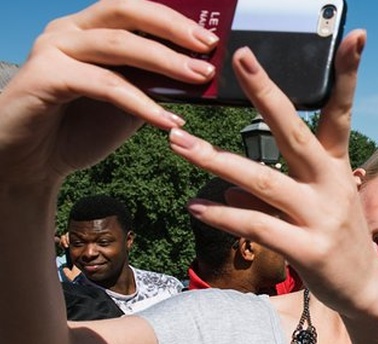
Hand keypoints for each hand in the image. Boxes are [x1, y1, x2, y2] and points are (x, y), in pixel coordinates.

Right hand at [0, 0, 217, 185]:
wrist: (31, 163)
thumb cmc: (78, 129)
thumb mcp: (128, 103)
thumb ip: (155, 84)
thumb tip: (202, 76)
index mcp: (90, 28)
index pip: (137, 9)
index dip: (176, 18)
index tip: (214, 34)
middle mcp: (70, 30)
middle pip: (127, 11)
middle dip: (172, 28)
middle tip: (209, 47)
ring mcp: (53, 49)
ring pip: (117, 44)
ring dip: (164, 61)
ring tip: (199, 78)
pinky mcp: (44, 76)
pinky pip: (103, 84)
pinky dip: (140, 102)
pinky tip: (168, 120)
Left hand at [169, 31, 377, 314]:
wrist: (364, 292)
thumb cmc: (336, 242)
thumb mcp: (316, 206)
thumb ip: (275, 191)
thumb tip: (230, 185)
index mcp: (337, 166)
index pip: (341, 111)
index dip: (348, 73)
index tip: (354, 34)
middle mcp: (332, 184)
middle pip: (295, 132)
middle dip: (267, 94)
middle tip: (239, 58)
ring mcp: (322, 217)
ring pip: (263, 181)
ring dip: (217, 161)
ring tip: (178, 144)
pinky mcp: (308, 250)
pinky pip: (257, 225)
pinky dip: (223, 214)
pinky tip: (195, 206)